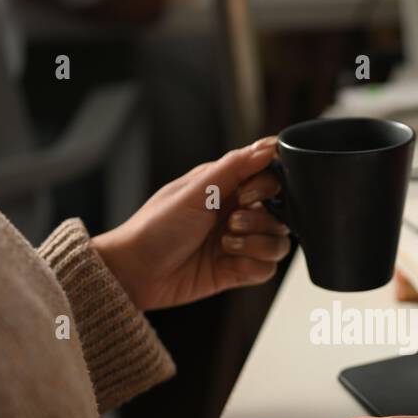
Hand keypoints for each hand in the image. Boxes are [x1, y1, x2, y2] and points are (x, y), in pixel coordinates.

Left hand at [92, 136, 290, 311]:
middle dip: (261, 219)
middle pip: (281, 214)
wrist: (136, 271)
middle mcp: (236, 213)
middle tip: (231, 222)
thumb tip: (269, 145)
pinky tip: (227, 262)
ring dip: (257, 243)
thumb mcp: (195, 190)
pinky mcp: (237, 271)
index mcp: (226, 187)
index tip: (246, 193)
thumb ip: (235, 166)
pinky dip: (252, 266)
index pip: (271, 178)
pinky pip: (267, 269)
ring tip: (226, 244)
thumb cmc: (156, 226)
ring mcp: (238, 243)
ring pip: (279, 243)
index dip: (268, 186)